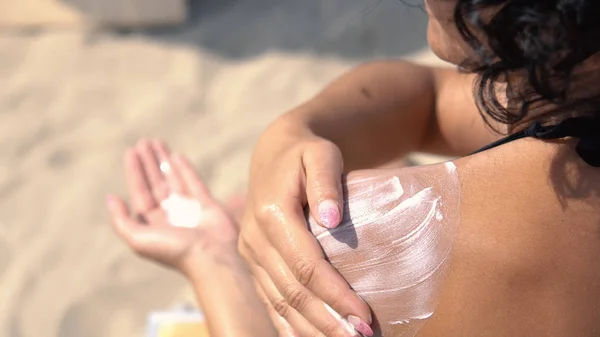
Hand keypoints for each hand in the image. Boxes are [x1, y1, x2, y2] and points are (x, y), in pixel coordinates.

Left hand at [107, 140, 237, 274]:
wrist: (211, 258)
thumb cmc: (175, 251)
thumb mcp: (138, 239)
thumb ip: (121, 220)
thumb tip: (111, 198)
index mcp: (152, 223)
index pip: (140, 192)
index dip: (135, 171)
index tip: (131, 151)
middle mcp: (169, 215)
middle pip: (156, 182)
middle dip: (149, 162)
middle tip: (144, 141)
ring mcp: (189, 209)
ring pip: (173, 179)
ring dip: (164, 160)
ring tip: (157, 142)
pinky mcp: (207, 206)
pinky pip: (194, 182)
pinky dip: (185, 169)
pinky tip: (177, 156)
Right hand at [238, 117, 372, 336]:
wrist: (275, 154)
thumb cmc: (306, 153)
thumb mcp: (321, 155)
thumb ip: (326, 183)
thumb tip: (332, 219)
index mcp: (272, 214)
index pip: (305, 265)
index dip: (335, 293)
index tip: (364, 315)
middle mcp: (254, 238)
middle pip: (292, 291)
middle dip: (327, 319)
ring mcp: (250, 253)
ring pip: (279, 301)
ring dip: (311, 327)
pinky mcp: (253, 262)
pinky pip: (268, 299)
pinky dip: (289, 324)